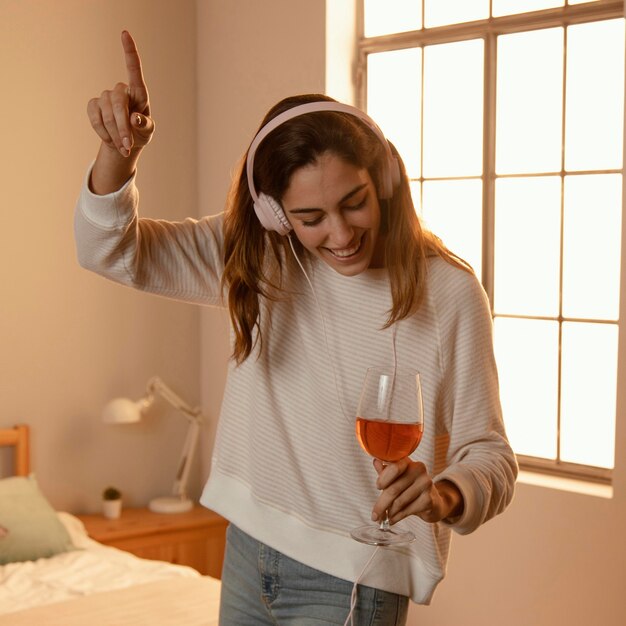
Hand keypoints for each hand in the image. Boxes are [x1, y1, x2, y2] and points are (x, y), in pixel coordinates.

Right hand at [87, 31, 153, 157]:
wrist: (124, 143)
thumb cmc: (140, 133)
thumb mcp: (147, 132)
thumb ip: (144, 125)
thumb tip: (135, 118)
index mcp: (139, 93)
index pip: (134, 70)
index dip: (129, 52)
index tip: (125, 33)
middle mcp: (122, 91)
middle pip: (118, 103)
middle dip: (122, 127)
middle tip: (128, 146)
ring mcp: (106, 97)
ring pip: (106, 113)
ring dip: (115, 134)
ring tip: (123, 146)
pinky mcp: (94, 106)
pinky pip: (95, 118)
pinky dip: (103, 132)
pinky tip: (110, 140)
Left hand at [371, 458, 463, 524]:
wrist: (433, 501)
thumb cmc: (410, 487)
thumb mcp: (397, 478)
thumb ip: (386, 471)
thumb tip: (376, 462)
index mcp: (408, 462)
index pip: (394, 468)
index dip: (383, 478)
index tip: (377, 487)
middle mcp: (418, 469)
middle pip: (394, 489)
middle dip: (381, 504)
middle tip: (374, 516)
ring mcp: (425, 484)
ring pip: (399, 501)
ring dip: (389, 513)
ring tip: (384, 518)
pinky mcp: (429, 499)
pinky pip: (407, 510)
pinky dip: (397, 517)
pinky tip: (392, 520)